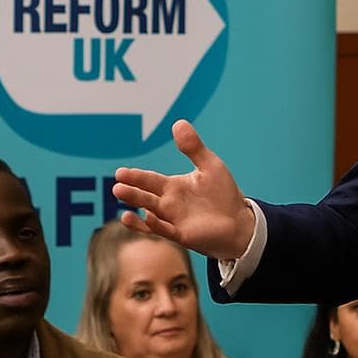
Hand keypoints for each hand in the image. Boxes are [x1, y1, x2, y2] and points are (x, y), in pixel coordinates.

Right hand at [113, 120, 254, 259]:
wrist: (240, 221)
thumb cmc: (223, 194)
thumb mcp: (210, 165)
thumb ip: (193, 147)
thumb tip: (178, 122)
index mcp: (172, 187)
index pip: (149, 180)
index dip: (135, 176)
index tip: (120, 172)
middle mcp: (168, 204)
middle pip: (145, 196)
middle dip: (131, 191)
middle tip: (117, 186)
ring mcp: (173, 220)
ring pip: (150, 213)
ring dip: (137, 207)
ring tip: (123, 200)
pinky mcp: (182, 234)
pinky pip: (164, 230)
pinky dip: (155, 224)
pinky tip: (147, 216)